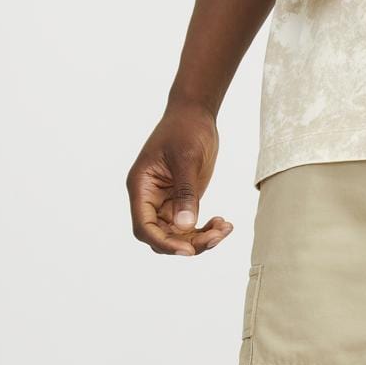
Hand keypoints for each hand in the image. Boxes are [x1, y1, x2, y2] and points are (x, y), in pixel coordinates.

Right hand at [126, 103, 232, 256]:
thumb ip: (185, 193)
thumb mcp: (186, 159)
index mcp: (141, 187)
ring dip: (202, 239)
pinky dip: (206, 231)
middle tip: (216, 236)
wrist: (195, 115)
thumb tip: (185, 225)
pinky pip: (190, 228)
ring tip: (225, 228)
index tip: (188, 249)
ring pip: (178, 236)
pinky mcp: (181, 203)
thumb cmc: (185, 129)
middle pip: (161, 237)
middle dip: (188, 243)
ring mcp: (165, 203)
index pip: (144, 227)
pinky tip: (224, 224)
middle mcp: (149, 199)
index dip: (164, 243)